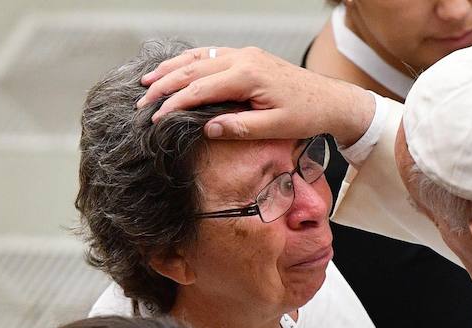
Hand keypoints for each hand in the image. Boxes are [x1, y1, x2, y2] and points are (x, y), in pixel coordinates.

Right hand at [136, 46, 375, 146]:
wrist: (330, 100)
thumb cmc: (306, 114)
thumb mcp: (274, 128)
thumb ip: (239, 127)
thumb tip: (206, 129)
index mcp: (247, 75)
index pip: (199, 89)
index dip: (174, 104)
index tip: (155, 118)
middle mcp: (242, 59)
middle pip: (192, 69)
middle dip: (164, 86)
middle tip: (141, 101)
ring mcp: (244, 55)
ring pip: (198, 57)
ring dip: (171, 69)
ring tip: (148, 82)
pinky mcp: (248, 57)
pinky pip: (211, 55)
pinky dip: (189, 62)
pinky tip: (176, 70)